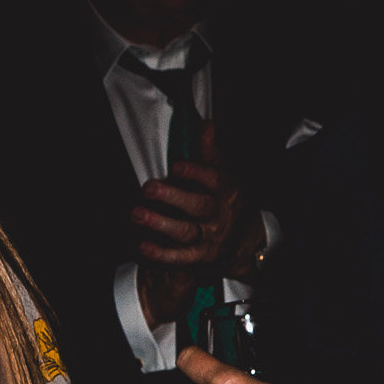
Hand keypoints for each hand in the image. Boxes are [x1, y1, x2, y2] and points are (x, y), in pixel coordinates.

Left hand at [132, 120, 260, 281]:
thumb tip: (207, 125)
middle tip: (148, 188)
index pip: (214, 180)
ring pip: (186, 231)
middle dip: (172, 197)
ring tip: (137, 214)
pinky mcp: (199, 258)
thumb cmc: (226, 202)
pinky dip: (162, 254)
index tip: (176, 166)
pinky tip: (143, 246)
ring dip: (160, 223)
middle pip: (198, 206)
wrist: (245, 243)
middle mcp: (219, 215)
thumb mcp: (223, 176)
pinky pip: (181, 257)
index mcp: (226, 191)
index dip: (196, 173)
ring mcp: (210, 238)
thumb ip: (210, 153)